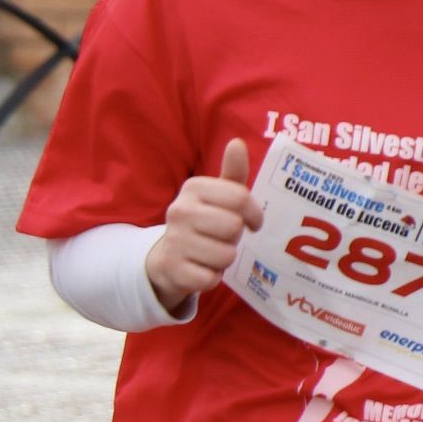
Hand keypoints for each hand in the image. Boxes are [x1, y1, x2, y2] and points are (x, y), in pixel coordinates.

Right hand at [146, 138, 264, 307]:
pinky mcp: (174, 270)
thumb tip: (237, 142)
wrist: (167, 257)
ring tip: (211, 252)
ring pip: (226, 255)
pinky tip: (202, 268)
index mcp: (193, 188)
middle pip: (234, 227)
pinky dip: (213, 277)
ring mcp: (174, 241)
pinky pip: (212, 279)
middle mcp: (179, 211)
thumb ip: (232, 172)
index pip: (241, 198)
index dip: (255, 213)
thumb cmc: (204, 222)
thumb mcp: (218, 196)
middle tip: (222, 237)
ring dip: (225, 259)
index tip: (252, 221)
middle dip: (235, 237)